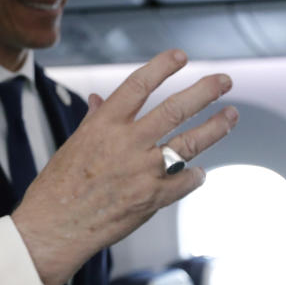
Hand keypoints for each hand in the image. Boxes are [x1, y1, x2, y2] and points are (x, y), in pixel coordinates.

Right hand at [12, 49, 237, 284]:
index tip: (180, 57)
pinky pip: (187, 181)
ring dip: (216, 127)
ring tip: (230, 116)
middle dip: (205, 91)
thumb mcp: (73, 145)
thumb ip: (94, 120)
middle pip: (176, 108)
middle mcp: (127, 144)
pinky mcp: (153, 198)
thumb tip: (99, 100)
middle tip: (223, 81)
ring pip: (191, 142)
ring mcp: (143, 171)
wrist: (55, 227)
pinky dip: (195, 175)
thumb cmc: (58, 187)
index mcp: (104, 125)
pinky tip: (198, 171)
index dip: (163, 67)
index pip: (139, 85)